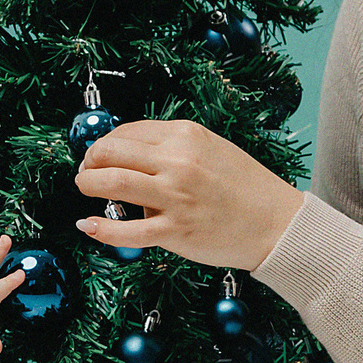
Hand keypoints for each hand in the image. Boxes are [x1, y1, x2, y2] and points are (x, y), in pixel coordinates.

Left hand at [73, 120, 305, 270]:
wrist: (277, 223)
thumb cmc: (247, 188)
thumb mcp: (211, 149)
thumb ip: (173, 148)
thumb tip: (130, 153)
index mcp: (186, 135)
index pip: (127, 132)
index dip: (104, 143)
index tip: (99, 154)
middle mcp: (177, 161)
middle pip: (110, 152)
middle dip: (89, 161)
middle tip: (86, 171)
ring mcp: (175, 197)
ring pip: (111, 184)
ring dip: (88, 185)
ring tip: (85, 189)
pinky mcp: (175, 231)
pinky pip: (125, 231)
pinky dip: (100, 229)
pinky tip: (88, 226)